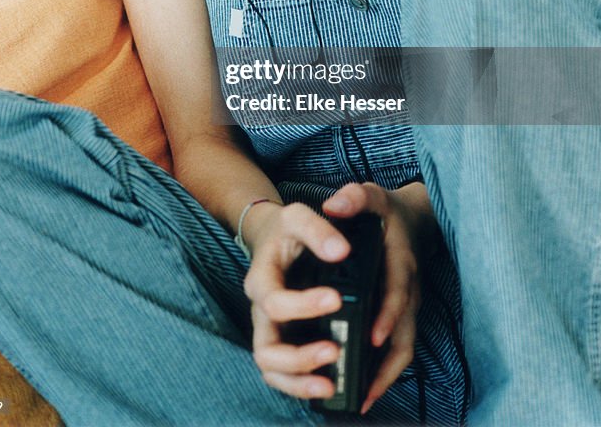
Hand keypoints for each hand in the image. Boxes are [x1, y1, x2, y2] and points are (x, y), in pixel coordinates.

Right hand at [242, 200, 350, 402]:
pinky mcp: (281, 338)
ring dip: (299, 379)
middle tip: (334, 349)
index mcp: (260, 280)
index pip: (274, 302)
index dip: (303, 305)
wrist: (272, 236)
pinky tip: (326, 384)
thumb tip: (340, 252)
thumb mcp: (297, 216)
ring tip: (331, 381)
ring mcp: (268, 328)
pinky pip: (282, 373)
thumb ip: (318, 230)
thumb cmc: (285, 229)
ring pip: (271, 369)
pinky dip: (300, 384)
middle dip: (299, 357)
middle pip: (266, 349)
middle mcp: (260, 310)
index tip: (335, 299)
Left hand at [322, 182, 424, 414]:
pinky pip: (397, 347)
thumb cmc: (388, 211)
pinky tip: (364, 387)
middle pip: (406, 333)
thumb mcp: (371, 196)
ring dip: (386, 375)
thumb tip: (333, 205)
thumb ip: (354, 198)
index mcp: (401, 263)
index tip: (374, 336)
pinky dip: (385, 369)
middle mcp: (408, 289)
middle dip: (388, 365)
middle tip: (366, 390)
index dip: (388, 315)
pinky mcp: (401, 315)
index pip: (398, 292)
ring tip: (362, 399)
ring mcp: (407, 305)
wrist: (414, 218)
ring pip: (403, 347)